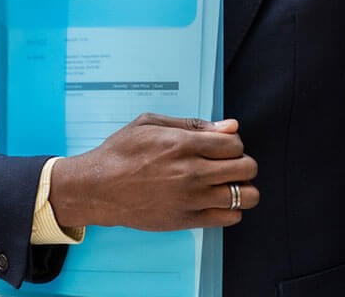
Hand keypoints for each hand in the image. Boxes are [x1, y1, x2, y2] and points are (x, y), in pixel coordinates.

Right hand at [48, 112, 258, 230]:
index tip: (221, 146)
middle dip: (242, 163)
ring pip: (245, 196)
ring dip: (241, 187)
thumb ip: (193, 124)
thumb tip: (230, 127)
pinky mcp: (187, 220)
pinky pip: (230, 218)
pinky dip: (231, 209)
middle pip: (246, 168)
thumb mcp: (150, 123)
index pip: (235, 144)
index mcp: (183, 144)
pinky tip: (215, 200)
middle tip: (226, 164)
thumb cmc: (121, 152)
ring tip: (225, 184)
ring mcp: (191, 199)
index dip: (233, 143)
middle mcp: (191, 172)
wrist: (98, 188)